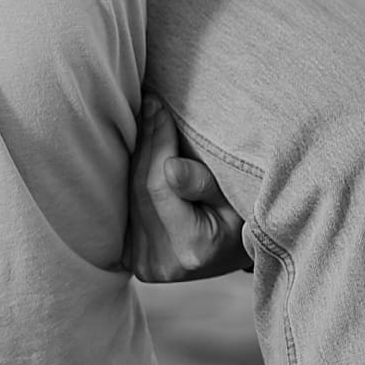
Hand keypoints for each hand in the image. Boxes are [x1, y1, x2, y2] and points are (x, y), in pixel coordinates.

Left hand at [121, 95, 248, 280]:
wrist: (231, 254)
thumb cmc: (242, 219)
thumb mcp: (237, 200)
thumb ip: (205, 183)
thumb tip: (171, 167)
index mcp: (192, 249)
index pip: (159, 185)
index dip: (157, 140)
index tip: (157, 103)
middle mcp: (161, 263)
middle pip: (140, 188)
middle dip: (145, 141)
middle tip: (149, 102)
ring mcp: (142, 262)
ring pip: (128, 193)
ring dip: (135, 153)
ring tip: (144, 115)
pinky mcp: (129, 256)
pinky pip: (123, 204)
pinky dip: (130, 173)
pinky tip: (136, 144)